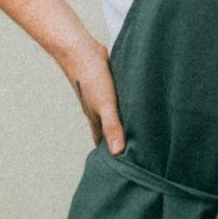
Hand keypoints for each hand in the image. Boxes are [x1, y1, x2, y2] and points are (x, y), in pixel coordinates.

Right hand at [60, 40, 126, 154]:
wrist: (80, 50)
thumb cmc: (92, 79)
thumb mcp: (106, 105)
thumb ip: (113, 127)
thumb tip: (118, 153)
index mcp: (96, 120)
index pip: (103, 143)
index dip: (111, 156)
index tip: (122, 168)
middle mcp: (98, 111)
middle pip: (108, 131)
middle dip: (117, 142)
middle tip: (133, 154)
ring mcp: (102, 98)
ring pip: (113, 116)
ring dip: (122, 124)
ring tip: (137, 133)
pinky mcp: (108, 85)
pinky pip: (117, 101)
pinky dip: (124, 108)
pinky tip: (134, 106)